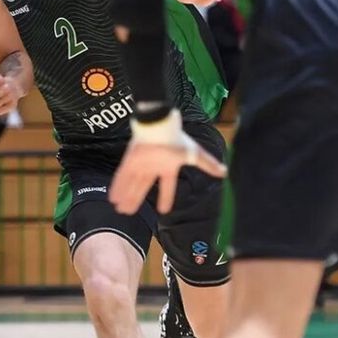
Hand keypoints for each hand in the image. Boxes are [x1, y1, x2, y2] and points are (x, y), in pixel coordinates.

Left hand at [110, 111, 226, 213]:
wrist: (159, 125)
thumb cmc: (177, 140)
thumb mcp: (194, 155)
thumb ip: (208, 164)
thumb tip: (225, 172)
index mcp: (168, 167)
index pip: (167, 186)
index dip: (166, 198)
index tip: (164, 210)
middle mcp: (153, 167)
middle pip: (143, 187)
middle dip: (136, 199)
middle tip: (129, 213)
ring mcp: (141, 164)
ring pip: (132, 183)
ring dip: (126, 196)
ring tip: (120, 210)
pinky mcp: (130, 160)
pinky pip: (123, 176)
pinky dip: (118, 186)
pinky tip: (113, 197)